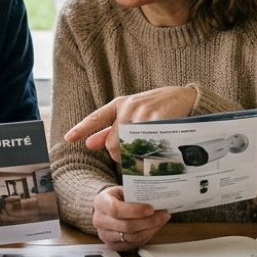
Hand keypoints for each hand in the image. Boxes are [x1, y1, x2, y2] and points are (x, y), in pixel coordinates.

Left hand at [64, 86, 196, 162]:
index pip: (97, 118)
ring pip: (127, 147)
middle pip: (112, 143)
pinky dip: (148, 155)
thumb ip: (112, 128)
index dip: (82, 128)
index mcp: (121, 104)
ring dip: (133, 158)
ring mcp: (142, 113)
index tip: (68, 138)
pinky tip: (154, 153)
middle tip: (132, 157)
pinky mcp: (157, 119)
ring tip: (144, 155)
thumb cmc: (160, 108)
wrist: (189, 98)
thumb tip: (90, 143)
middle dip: (118, 155)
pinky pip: (145, 147)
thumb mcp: (134, 114)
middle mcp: (128, 107)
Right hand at [92, 186, 169, 250]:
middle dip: (148, 221)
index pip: (116, 209)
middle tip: (163, 215)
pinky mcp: (112, 245)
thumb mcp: (123, 190)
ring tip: (161, 221)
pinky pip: (132, 244)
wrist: (106, 208)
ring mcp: (104, 235)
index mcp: (100, 202)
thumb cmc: (117, 197)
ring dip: (150, 229)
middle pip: (126, 226)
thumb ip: (136, 195)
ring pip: (131, 237)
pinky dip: (146, 236)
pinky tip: (153, 228)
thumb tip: (157, 200)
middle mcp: (99, 220)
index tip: (151, 209)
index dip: (135, 210)